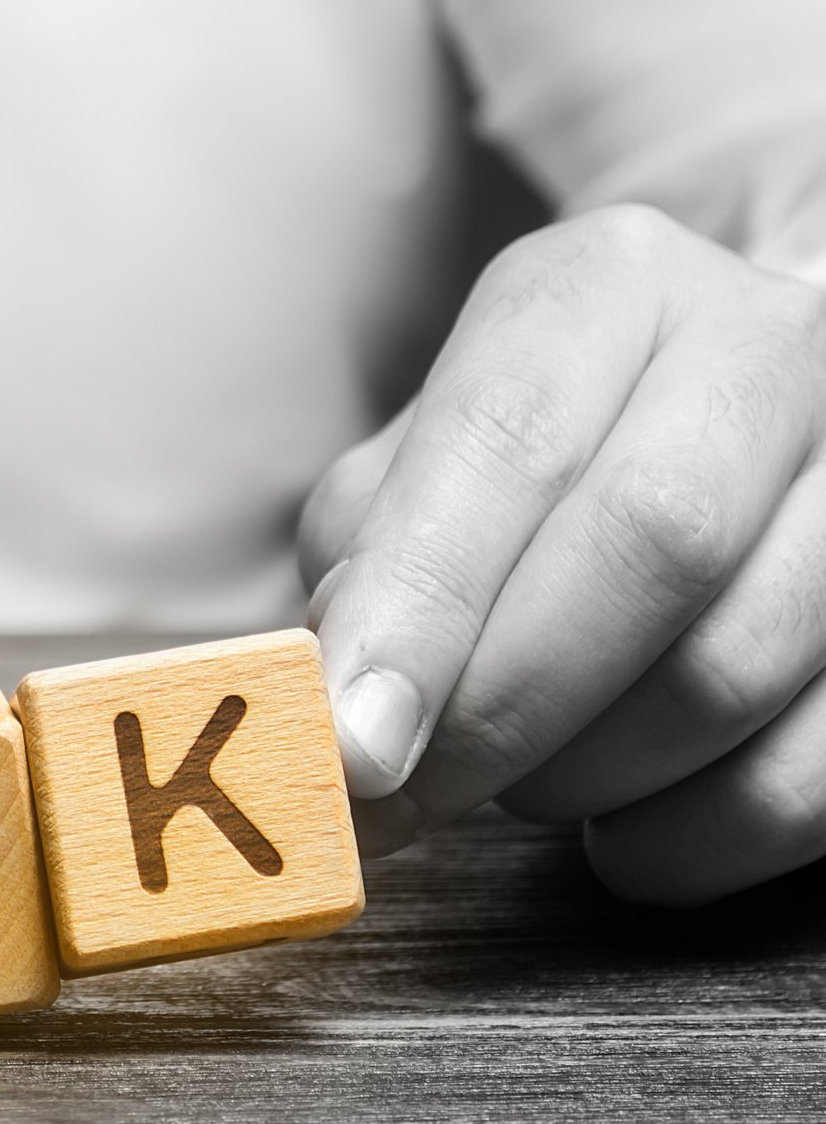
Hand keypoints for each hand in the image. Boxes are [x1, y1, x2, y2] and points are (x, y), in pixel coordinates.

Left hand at [301, 204, 825, 905]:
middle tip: (409, 799)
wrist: (724, 412)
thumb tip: (344, 698)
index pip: (508, 441)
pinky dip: (688, 836)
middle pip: (649, 542)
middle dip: (501, 705)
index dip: (424, 606)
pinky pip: (810, 775)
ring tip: (519, 781)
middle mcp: (768, 347)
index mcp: (608, 287)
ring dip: (587, 775)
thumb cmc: (538, 454)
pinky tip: (623, 828)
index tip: (355, 745)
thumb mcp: (426, 455)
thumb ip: (369, 554)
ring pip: (733, 670)